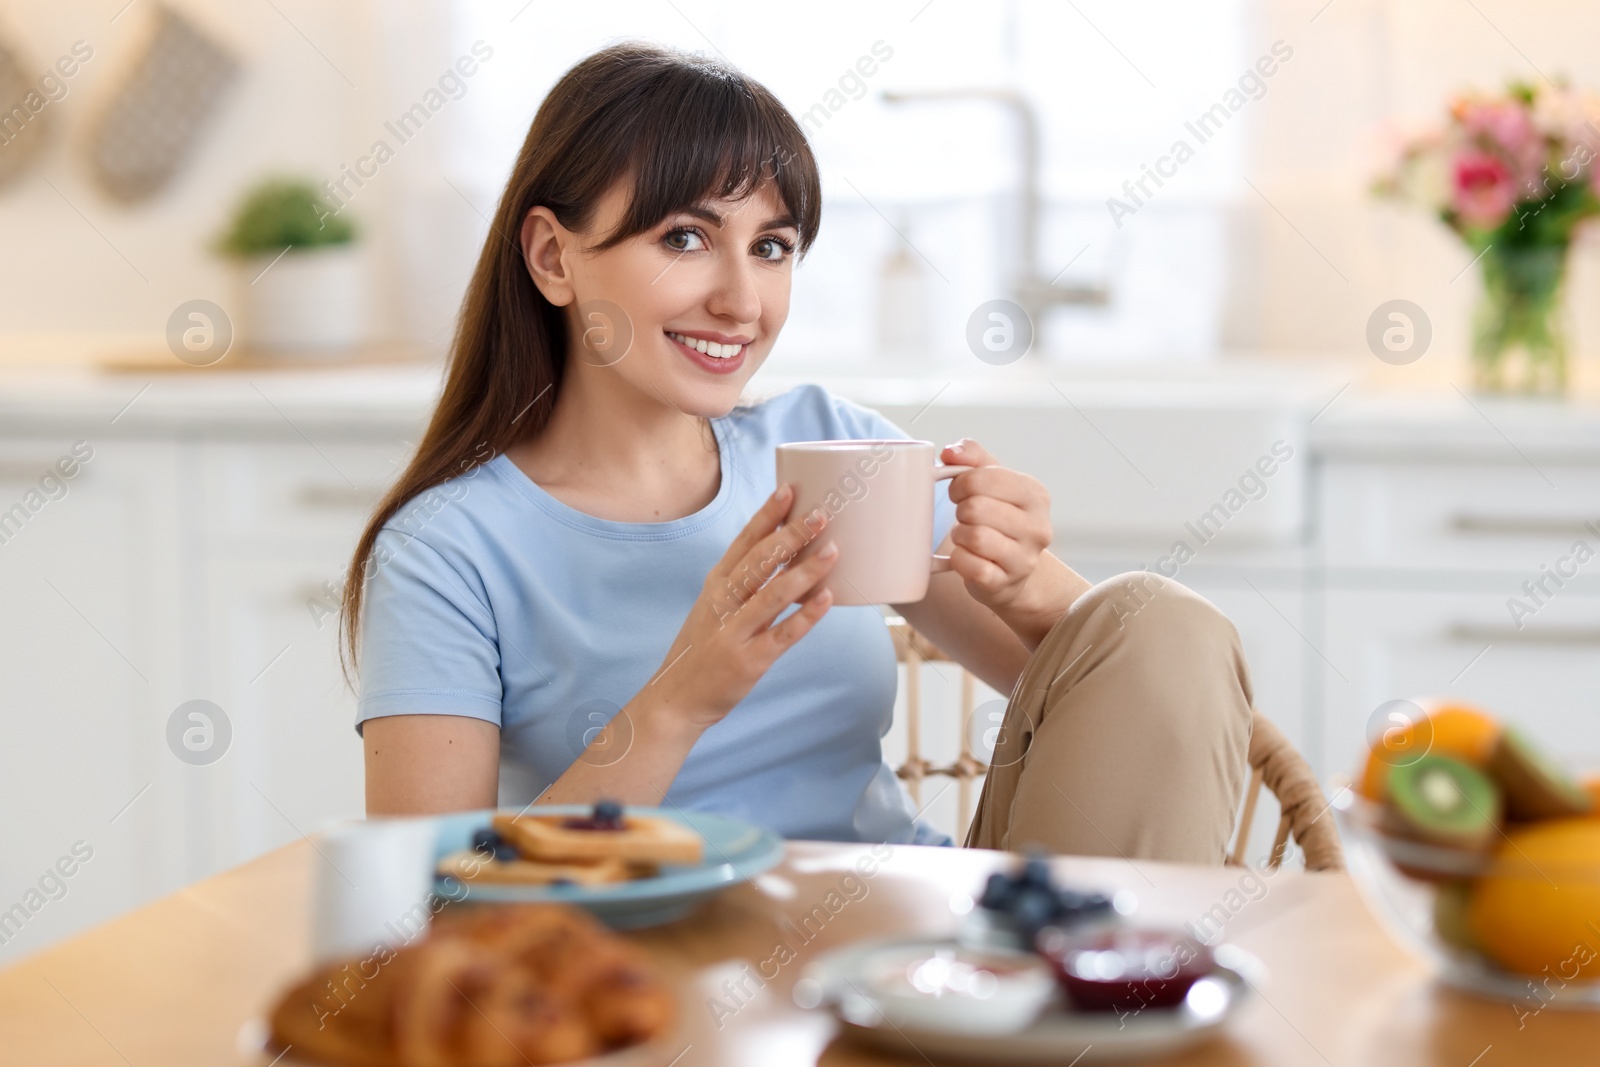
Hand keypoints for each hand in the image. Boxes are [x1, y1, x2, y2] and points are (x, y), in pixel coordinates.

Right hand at [643, 484, 836, 731]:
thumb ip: (744, 583)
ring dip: (804, 571)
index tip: (789, 490)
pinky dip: (806, 616)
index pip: (744, 542)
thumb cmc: (703, 648)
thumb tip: (784, 553)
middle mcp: (723, 603)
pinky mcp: (749, 659)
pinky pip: (782, 634)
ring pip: (772, 594)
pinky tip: (827, 599)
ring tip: (833, 551)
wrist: (677, 697)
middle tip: (821, 514)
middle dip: (791, 535)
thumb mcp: (714, 607)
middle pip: (760, 562)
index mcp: (716, 584)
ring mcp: (734, 631)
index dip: (767, 515)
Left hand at [941, 440, 1087, 647]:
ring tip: (966, 536)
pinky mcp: (1006, 583)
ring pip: (974, 537)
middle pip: (976, 508)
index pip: (986, 478)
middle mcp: (1037, 527)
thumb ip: (972, 457)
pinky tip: (966, 557)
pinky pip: (970, 566)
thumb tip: (951, 452)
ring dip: (959, 535)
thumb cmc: (999, 520)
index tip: (959, 492)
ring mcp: (1025, 558)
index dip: (961, 482)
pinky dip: (959, 560)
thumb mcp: (992, 482)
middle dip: (960, 510)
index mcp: (1035, 495)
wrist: (1012, 573)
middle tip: (964, 516)